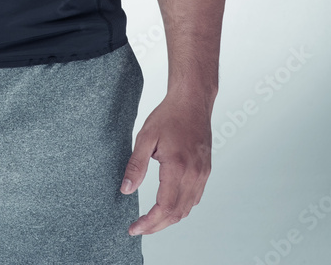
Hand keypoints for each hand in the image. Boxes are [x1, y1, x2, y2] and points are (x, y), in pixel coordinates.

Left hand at [120, 92, 212, 235]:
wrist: (192, 101)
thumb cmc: (169, 115)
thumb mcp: (145, 137)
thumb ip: (136, 166)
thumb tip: (125, 190)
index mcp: (178, 167)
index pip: (165, 208)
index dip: (149, 223)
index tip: (135, 228)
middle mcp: (194, 175)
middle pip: (177, 214)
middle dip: (157, 226)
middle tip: (139, 228)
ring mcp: (202, 174)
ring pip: (187, 209)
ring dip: (169, 219)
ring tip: (151, 220)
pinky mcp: (205, 170)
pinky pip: (194, 198)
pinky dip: (181, 208)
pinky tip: (168, 205)